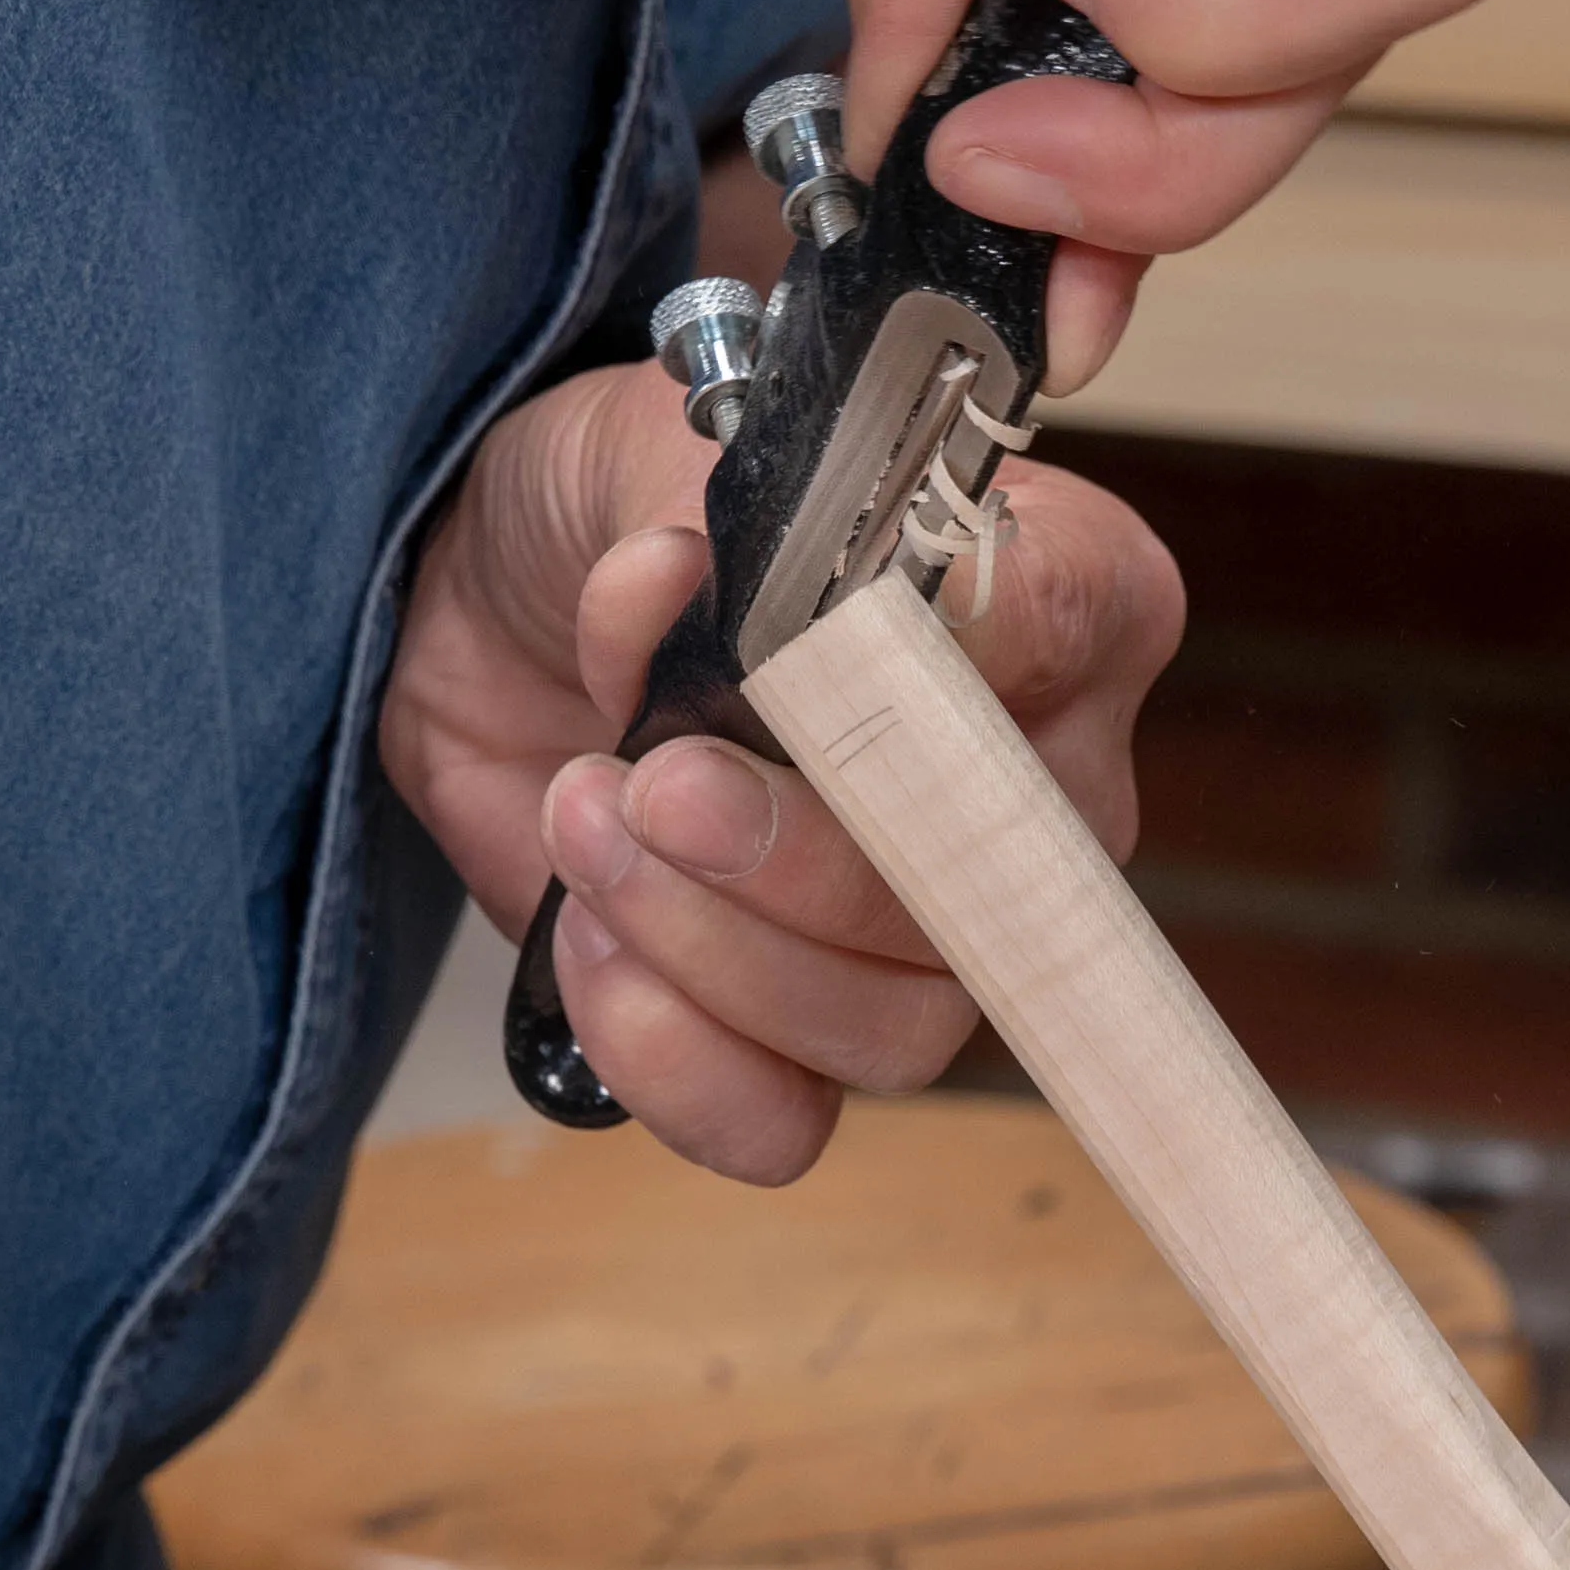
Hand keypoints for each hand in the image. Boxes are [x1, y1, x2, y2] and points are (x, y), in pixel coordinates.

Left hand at [380, 360, 1179, 1182]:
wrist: (492, 614)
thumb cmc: (621, 510)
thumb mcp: (636, 449)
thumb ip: (673, 511)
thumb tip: (670, 580)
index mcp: (1051, 594)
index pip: (1077, 618)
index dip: (974, 644)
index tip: (828, 634)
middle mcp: (1030, 791)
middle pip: (996, 885)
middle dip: (801, 850)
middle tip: (655, 780)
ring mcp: (928, 935)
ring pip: (894, 1026)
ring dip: (707, 944)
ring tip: (585, 820)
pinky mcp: (795, 1035)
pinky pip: (784, 1120)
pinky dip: (670, 1058)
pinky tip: (588, 945)